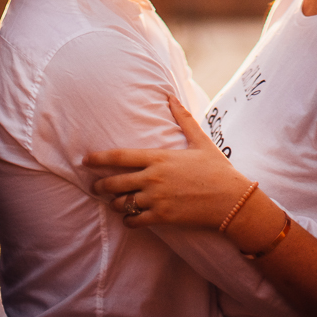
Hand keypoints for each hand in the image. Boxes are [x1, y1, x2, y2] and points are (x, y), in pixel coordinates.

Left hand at [83, 94, 251, 229]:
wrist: (230, 200)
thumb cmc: (216, 168)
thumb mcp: (200, 140)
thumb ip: (183, 118)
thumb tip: (172, 96)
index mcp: (159, 157)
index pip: (120, 157)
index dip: (99, 158)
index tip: (86, 160)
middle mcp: (153, 178)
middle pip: (115, 182)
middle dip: (101, 185)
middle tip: (95, 186)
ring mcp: (156, 199)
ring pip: (122, 203)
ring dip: (115, 203)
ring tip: (114, 202)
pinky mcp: (161, 217)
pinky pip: (134, 221)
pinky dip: (128, 220)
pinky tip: (130, 218)